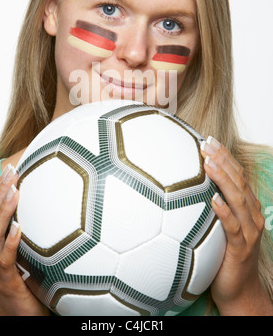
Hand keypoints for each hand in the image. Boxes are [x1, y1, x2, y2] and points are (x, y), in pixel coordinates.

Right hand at [0, 164, 48, 315]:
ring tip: (14, 192)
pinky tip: (19, 228)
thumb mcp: (29, 250)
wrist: (21, 314)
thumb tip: (56, 205)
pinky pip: (5, 260)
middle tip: (12, 172)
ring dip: (3, 211)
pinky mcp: (6, 282)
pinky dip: (10, 243)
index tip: (11, 168)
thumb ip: (35, 230)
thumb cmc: (27, 278)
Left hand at [200, 137, 271, 315]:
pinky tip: (213, 200)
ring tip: (208, 164)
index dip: (224, 156)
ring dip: (223, 179)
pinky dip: (224, 211)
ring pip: (238, 198)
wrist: (239, 290)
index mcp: (245, 207)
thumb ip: (208, 208)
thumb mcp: (217, 228)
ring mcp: (248, 231)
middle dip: (223, 160)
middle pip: (238, 181)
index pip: (237, 175)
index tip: (208, 140)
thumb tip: (181, 190)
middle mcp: (250, 215)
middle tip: (206, 143)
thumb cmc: (225, 257)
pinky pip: (233, 226)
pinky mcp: (241, 248)